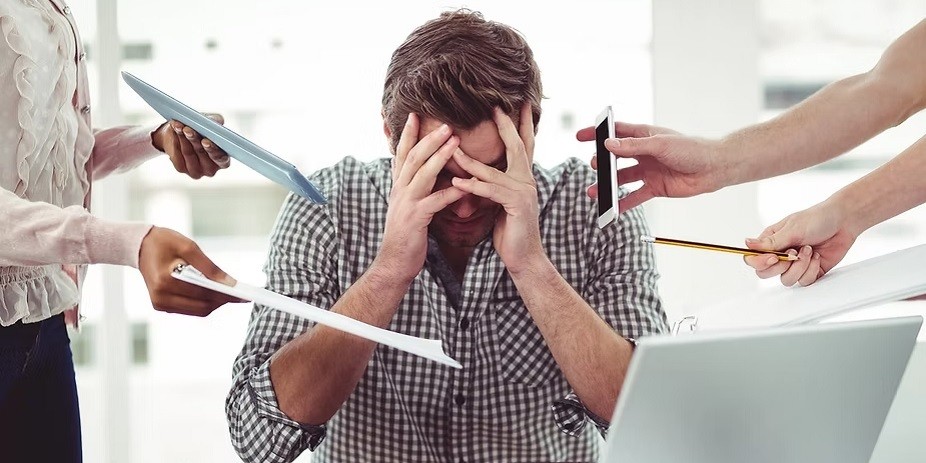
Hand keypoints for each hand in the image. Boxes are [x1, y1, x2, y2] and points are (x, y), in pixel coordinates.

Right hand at [138, 226, 241, 315]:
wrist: (140, 246)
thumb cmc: (165, 242)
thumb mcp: (189, 247)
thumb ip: (210, 267)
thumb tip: (231, 284)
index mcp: (165, 281)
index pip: (203, 293)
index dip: (225, 295)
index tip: (244, 295)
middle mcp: (161, 298)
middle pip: (202, 306)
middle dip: (223, 300)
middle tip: (242, 294)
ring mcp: (160, 304)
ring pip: (198, 311)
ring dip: (216, 303)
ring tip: (231, 293)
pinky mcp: (162, 306)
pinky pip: (191, 309)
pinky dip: (204, 302)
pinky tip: (215, 293)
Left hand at [152, 114, 230, 178]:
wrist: (182, 133)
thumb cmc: (201, 129)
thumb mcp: (211, 122)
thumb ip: (217, 122)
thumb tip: (215, 121)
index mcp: (223, 160)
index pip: (221, 159)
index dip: (214, 150)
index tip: (205, 141)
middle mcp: (211, 168)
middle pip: (202, 153)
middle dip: (194, 140)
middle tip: (188, 129)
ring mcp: (195, 170)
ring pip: (188, 152)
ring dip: (183, 137)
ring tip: (179, 125)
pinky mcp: (181, 168)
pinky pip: (177, 154)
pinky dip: (175, 139)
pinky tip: (175, 130)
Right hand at [378, 113, 465, 281]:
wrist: (394, 262)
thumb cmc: (406, 235)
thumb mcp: (407, 206)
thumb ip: (414, 188)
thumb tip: (424, 173)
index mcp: (398, 186)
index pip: (402, 154)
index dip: (408, 134)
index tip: (416, 115)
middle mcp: (400, 190)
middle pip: (414, 158)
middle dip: (429, 138)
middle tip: (446, 123)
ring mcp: (406, 204)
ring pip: (423, 174)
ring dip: (439, 156)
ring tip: (456, 141)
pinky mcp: (416, 219)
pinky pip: (435, 201)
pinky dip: (451, 192)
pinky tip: (465, 186)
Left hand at [451, 104, 543, 274]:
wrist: (524, 258)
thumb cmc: (510, 230)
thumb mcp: (501, 202)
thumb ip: (495, 184)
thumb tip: (480, 171)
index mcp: (523, 178)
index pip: (523, 145)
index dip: (520, 124)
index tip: (518, 104)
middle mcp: (527, 181)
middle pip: (517, 146)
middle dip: (506, 125)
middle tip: (495, 106)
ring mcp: (524, 192)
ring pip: (494, 170)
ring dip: (470, 160)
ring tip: (452, 148)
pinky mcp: (516, 206)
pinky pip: (491, 192)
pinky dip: (473, 186)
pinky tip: (457, 182)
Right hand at [576, 122, 725, 211]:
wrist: (713, 169)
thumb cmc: (691, 149)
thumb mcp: (660, 144)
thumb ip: (633, 146)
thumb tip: (608, 145)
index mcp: (644, 136)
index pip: (615, 133)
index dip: (597, 134)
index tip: (580, 137)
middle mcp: (644, 153)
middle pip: (615, 158)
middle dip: (601, 162)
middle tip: (594, 166)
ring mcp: (648, 171)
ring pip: (621, 179)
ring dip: (607, 185)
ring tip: (594, 192)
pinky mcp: (654, 187)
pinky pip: (634, 196)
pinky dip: (622, 203)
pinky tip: (611, 209)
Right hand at [742, 200, 856, 286]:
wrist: (844, 222)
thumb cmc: (818, 219)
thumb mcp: (792, 228)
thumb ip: (770, 242)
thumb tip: (747, 244)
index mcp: (770, 242)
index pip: (753, 259)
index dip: (760, 262)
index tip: (774, 257)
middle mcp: (780, 254)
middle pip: (765, 273)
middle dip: (781, 266)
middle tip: (793, 254)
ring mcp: (794, 265)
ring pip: (786, 279)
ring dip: (800, 266)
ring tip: (809, 250)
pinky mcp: (809, 271)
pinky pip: (803, 281)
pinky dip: (811, 270)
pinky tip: (816, 256)